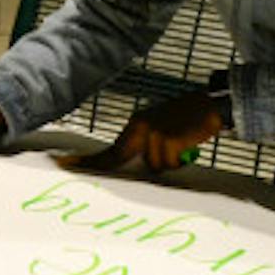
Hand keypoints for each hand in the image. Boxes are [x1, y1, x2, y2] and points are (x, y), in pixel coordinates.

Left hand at [68, 90, 224, 176]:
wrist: (208, 105)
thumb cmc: (185, 121)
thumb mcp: (159, 129)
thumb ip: (144, 146)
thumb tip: (136, 168)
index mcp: (136, 125)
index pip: (111, 149)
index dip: (90, 161)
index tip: (66, 164)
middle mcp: (140, 127)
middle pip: (122, 157)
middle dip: (118, 165)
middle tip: (127, 168)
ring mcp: (154, 133)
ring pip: (153, 165)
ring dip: (168, 162)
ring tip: (180, 147)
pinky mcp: (169, 138)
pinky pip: (170, 163)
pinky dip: (180, 160)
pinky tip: (187, 146)